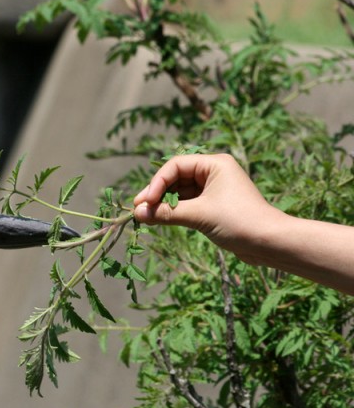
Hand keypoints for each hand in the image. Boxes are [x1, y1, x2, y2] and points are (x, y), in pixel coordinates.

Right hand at [133, 154, 282, 263]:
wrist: (270, 243)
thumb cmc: (239, 221)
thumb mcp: (198, 216)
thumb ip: (165, 213)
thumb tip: (136, 214)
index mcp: (215, 164)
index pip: (175, 166)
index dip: (157, 183)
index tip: (144, 202)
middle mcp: (214, 172)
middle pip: (176, 178)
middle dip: (157, 194)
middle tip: (138, 209)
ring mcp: (214, 189)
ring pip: (180, 192)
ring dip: (163, 204)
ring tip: (146, 216)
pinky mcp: (214, 206)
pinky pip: (188, 204)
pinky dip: (174, 211)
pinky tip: (160, 219)